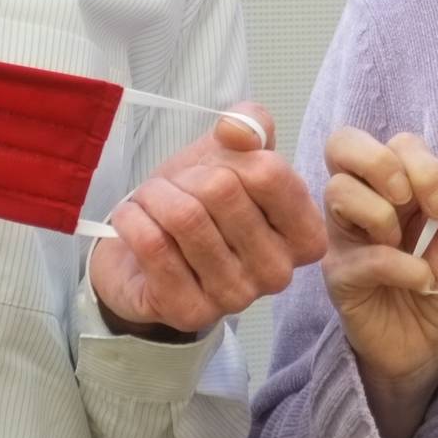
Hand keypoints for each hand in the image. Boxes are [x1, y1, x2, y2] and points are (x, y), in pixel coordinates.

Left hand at [92, 104, 325, 338]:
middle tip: (174, 187)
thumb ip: (250, 125)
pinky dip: (132, 219)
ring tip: (150, 201)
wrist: (145, 256)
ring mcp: (236, 297)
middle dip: (185, 177)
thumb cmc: (198, 205)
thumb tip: (235, 130)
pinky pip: (153, 244)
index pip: (268, 172)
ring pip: (184, 216)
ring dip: (154, 196)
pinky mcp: (189, 312)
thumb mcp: (231, 154)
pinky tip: (132, 221)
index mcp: (304, 234)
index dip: (229, 155)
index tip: (216, 166)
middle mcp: (279, 272)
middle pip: (222, 190)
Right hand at [319, 128, 437, 397]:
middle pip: (344, 145)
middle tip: (417, 205)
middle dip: (383, 164)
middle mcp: (360, 203)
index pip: (394, 143)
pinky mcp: (339, 277)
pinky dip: (398, 266)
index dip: (421, 163)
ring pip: (338, 191)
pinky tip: (420, 282)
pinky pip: (360, 255)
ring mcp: (344, 238)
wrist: (432, 348)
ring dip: (384, 216)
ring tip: (412, 251)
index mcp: (393, 187)